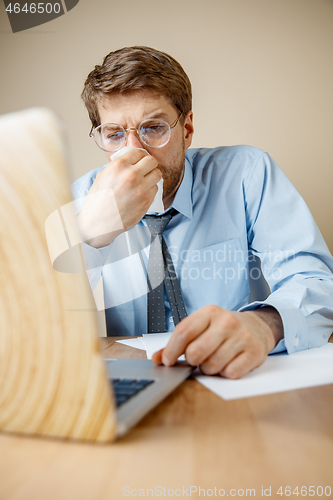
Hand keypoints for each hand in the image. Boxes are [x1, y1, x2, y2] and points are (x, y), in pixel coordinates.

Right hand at [77, 149, 161, 247]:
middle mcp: (131, 175)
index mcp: (118, 166)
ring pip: (157, 174)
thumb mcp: (102, 177)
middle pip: (152, 161)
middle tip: (146, 169)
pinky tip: (142, 192)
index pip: (138, 152)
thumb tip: (127, 161)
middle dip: (150, 164)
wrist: (98, 223)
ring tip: (145, 181)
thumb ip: (116, 167)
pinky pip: (155, 189)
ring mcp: (141, 188)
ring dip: (152, 176)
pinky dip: (151, 189)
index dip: (140, 156)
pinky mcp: (146, 201)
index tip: (140, 159)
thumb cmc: (97, 202)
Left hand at [152, 305, 283, 378]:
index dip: (171, 350)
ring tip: (213, 360)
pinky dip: (225, 373)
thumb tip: (157, 358)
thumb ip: (178, 342)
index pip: (183, 332)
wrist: (258, 326)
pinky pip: (230, 373)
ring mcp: (242, 337)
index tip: (168, 361)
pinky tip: (228, 364)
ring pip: (212, 366)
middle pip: (196, 352)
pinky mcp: (255, 352)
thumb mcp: (201, 327)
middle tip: (196, 359)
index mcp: (210, 312)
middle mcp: (227, 322)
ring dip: (209, 369)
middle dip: (192, 361)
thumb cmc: (223, 329)